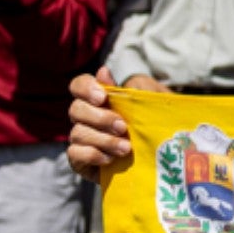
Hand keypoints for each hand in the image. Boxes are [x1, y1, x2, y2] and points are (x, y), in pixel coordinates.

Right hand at [68, 65, 164, 182]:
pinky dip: (93, 155)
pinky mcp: (80, 160)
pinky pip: (75, 154)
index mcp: (98, 100)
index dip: (86, 88)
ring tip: (126, 148)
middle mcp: (85, 117)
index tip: (102, 97)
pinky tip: (111, 159)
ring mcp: (81, 139)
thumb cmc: (153, 126)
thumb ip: (129, 88)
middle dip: (100, 118)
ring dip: (103, 140)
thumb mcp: (150, 105)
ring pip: (77, 133)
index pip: (79, 85)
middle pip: (75, 109)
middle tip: (122, 126)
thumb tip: (103, 71)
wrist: (158, 161)